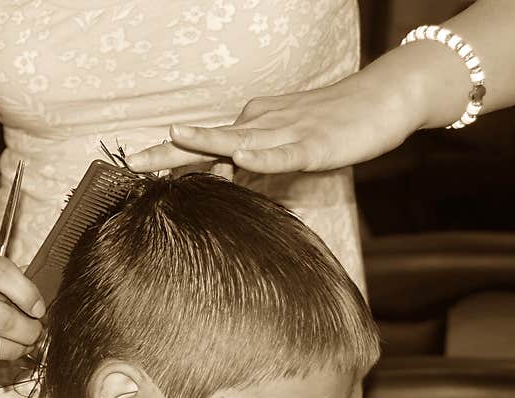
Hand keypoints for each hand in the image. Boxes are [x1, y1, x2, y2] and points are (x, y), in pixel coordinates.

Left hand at [125, 68, 422, 174]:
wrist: (383, 99)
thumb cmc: (334, 126)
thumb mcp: (286, 148)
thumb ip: (257, 164)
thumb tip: (229, 181)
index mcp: (250, 128)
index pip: (202, 145)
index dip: (167, 157)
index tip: (132, 168)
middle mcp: (259, 125)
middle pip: (207, 140)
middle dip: (168, 151)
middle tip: (131, 161)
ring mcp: (285, 132)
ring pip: (239, 139)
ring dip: (205, 142)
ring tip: (173, 139)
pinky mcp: (314, 143)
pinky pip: (285, 151)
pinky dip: (263, 154)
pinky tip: (242, 156)